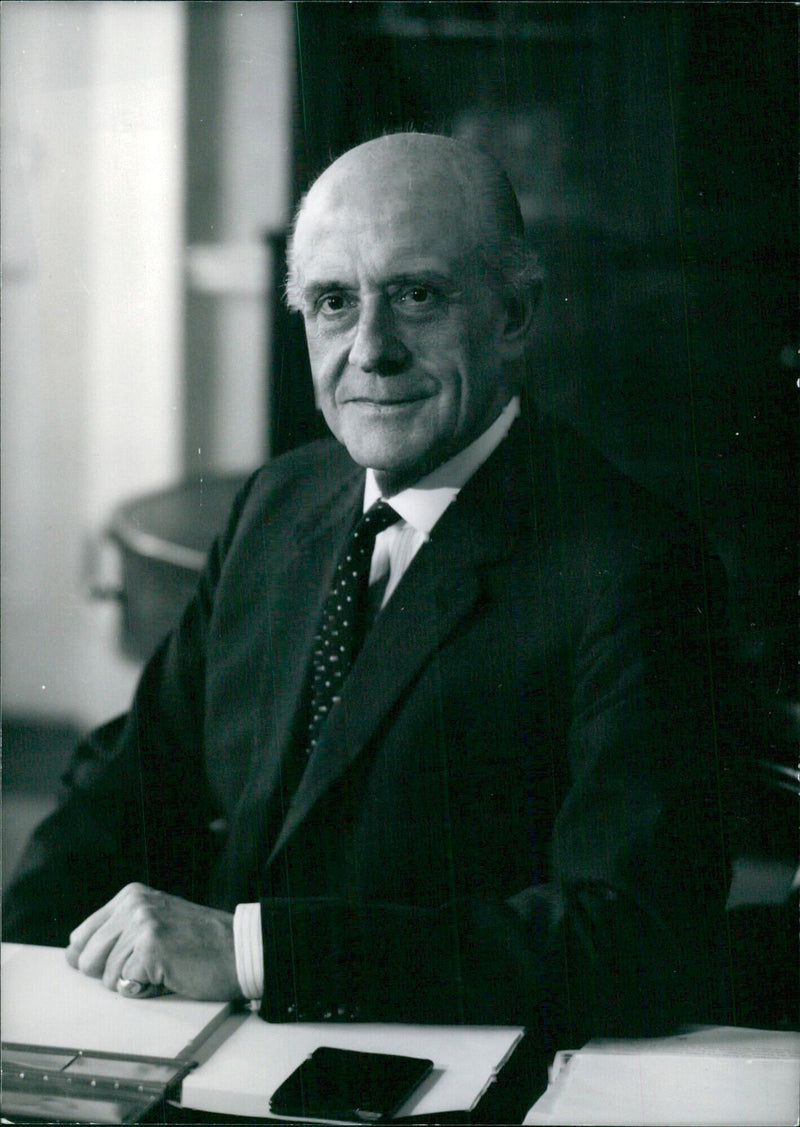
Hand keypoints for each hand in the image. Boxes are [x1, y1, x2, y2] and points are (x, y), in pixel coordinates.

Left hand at [65, 883, 240, 1000]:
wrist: (240, 949)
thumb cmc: (200, 943)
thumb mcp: (155, 923)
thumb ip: (115, 934)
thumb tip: (71, 956)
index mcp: (131, 896)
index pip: (80, 937)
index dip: (97, 960)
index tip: (128, 960)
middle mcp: (134, 905)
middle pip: (87, 960)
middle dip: (114, 973)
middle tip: (152, 963)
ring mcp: (142, 924)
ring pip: (107, 977)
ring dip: (136, 982)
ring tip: (167, 966)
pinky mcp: (151, 948)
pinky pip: (126, 986)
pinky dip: (147, 990)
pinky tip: (171, 975)